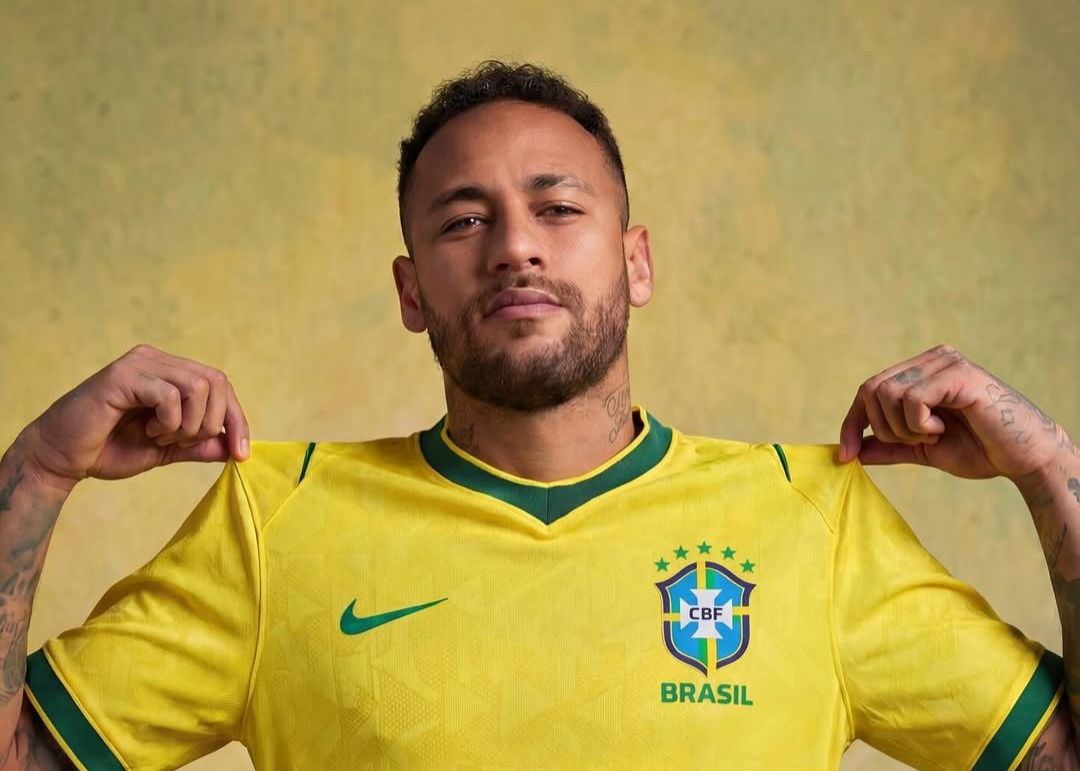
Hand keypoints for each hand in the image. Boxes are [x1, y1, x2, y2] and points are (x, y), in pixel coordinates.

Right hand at [20, 343, 249, 490]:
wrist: (62, 458)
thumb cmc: (110, 449)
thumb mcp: (167, 449)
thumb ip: (200, 444)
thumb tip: (237, 447)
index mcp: (170, 371)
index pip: (221, 385)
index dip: (236, 420)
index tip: (241, 455)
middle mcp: (157, 359)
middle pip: (217, 382)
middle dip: (210, 423)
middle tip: (180, 441)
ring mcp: (140, 363)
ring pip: (198, 386)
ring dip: (188, 423)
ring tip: (160, 435)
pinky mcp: (123, 375)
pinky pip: (170, 394)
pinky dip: (169, 421)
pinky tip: (147, 430)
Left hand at [838, 344, 1071, 481]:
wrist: (1024, 459)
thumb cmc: (980, 450)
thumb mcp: (921, 449)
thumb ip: (888, 446)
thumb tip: (850, 452)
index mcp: (920, 371)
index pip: (868, 389)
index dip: (852, 423)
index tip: (845, 456)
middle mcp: (931, 359)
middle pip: (870, 389)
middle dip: (882, 428)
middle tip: (916, 441)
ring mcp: (945, 362)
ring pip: (886, 393)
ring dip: (903, 428)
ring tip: (933, 434)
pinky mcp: (957, 374)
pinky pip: (911, 399)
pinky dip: (918, 424)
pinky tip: (942, 428)